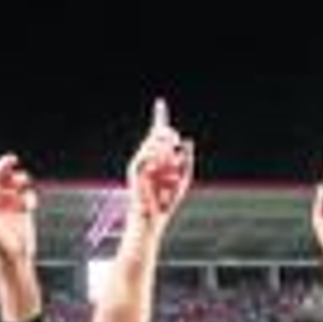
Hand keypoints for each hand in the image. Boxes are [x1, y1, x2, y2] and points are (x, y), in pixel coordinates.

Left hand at [0, 138, 36, 264]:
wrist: (16, 259)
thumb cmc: (0, 247)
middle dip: (5, 164)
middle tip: (13, 159)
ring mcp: (9, 203)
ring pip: (15, 180)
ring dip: (20, 179)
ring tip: (23, 186)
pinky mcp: (22, 209)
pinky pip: (28, 194)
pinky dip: (30, 197)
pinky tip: (28, 207)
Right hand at [126, 98, 193, 225]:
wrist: (152, 218)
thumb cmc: (167, 201)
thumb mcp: (184, 178)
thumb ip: (187, 159)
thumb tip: (187, 140)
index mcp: (161, 158)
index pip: (159, 134)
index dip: (159, 117)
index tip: (160, 102)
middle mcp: (149, 156)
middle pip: (158, 133)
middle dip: (168, 135)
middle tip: (176, 141)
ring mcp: (141, 161)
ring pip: (154, 143)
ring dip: (166, 153)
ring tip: (171, 170)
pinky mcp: (134, 168)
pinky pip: (147, 154)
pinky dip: (157, 160)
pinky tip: (161, 170)